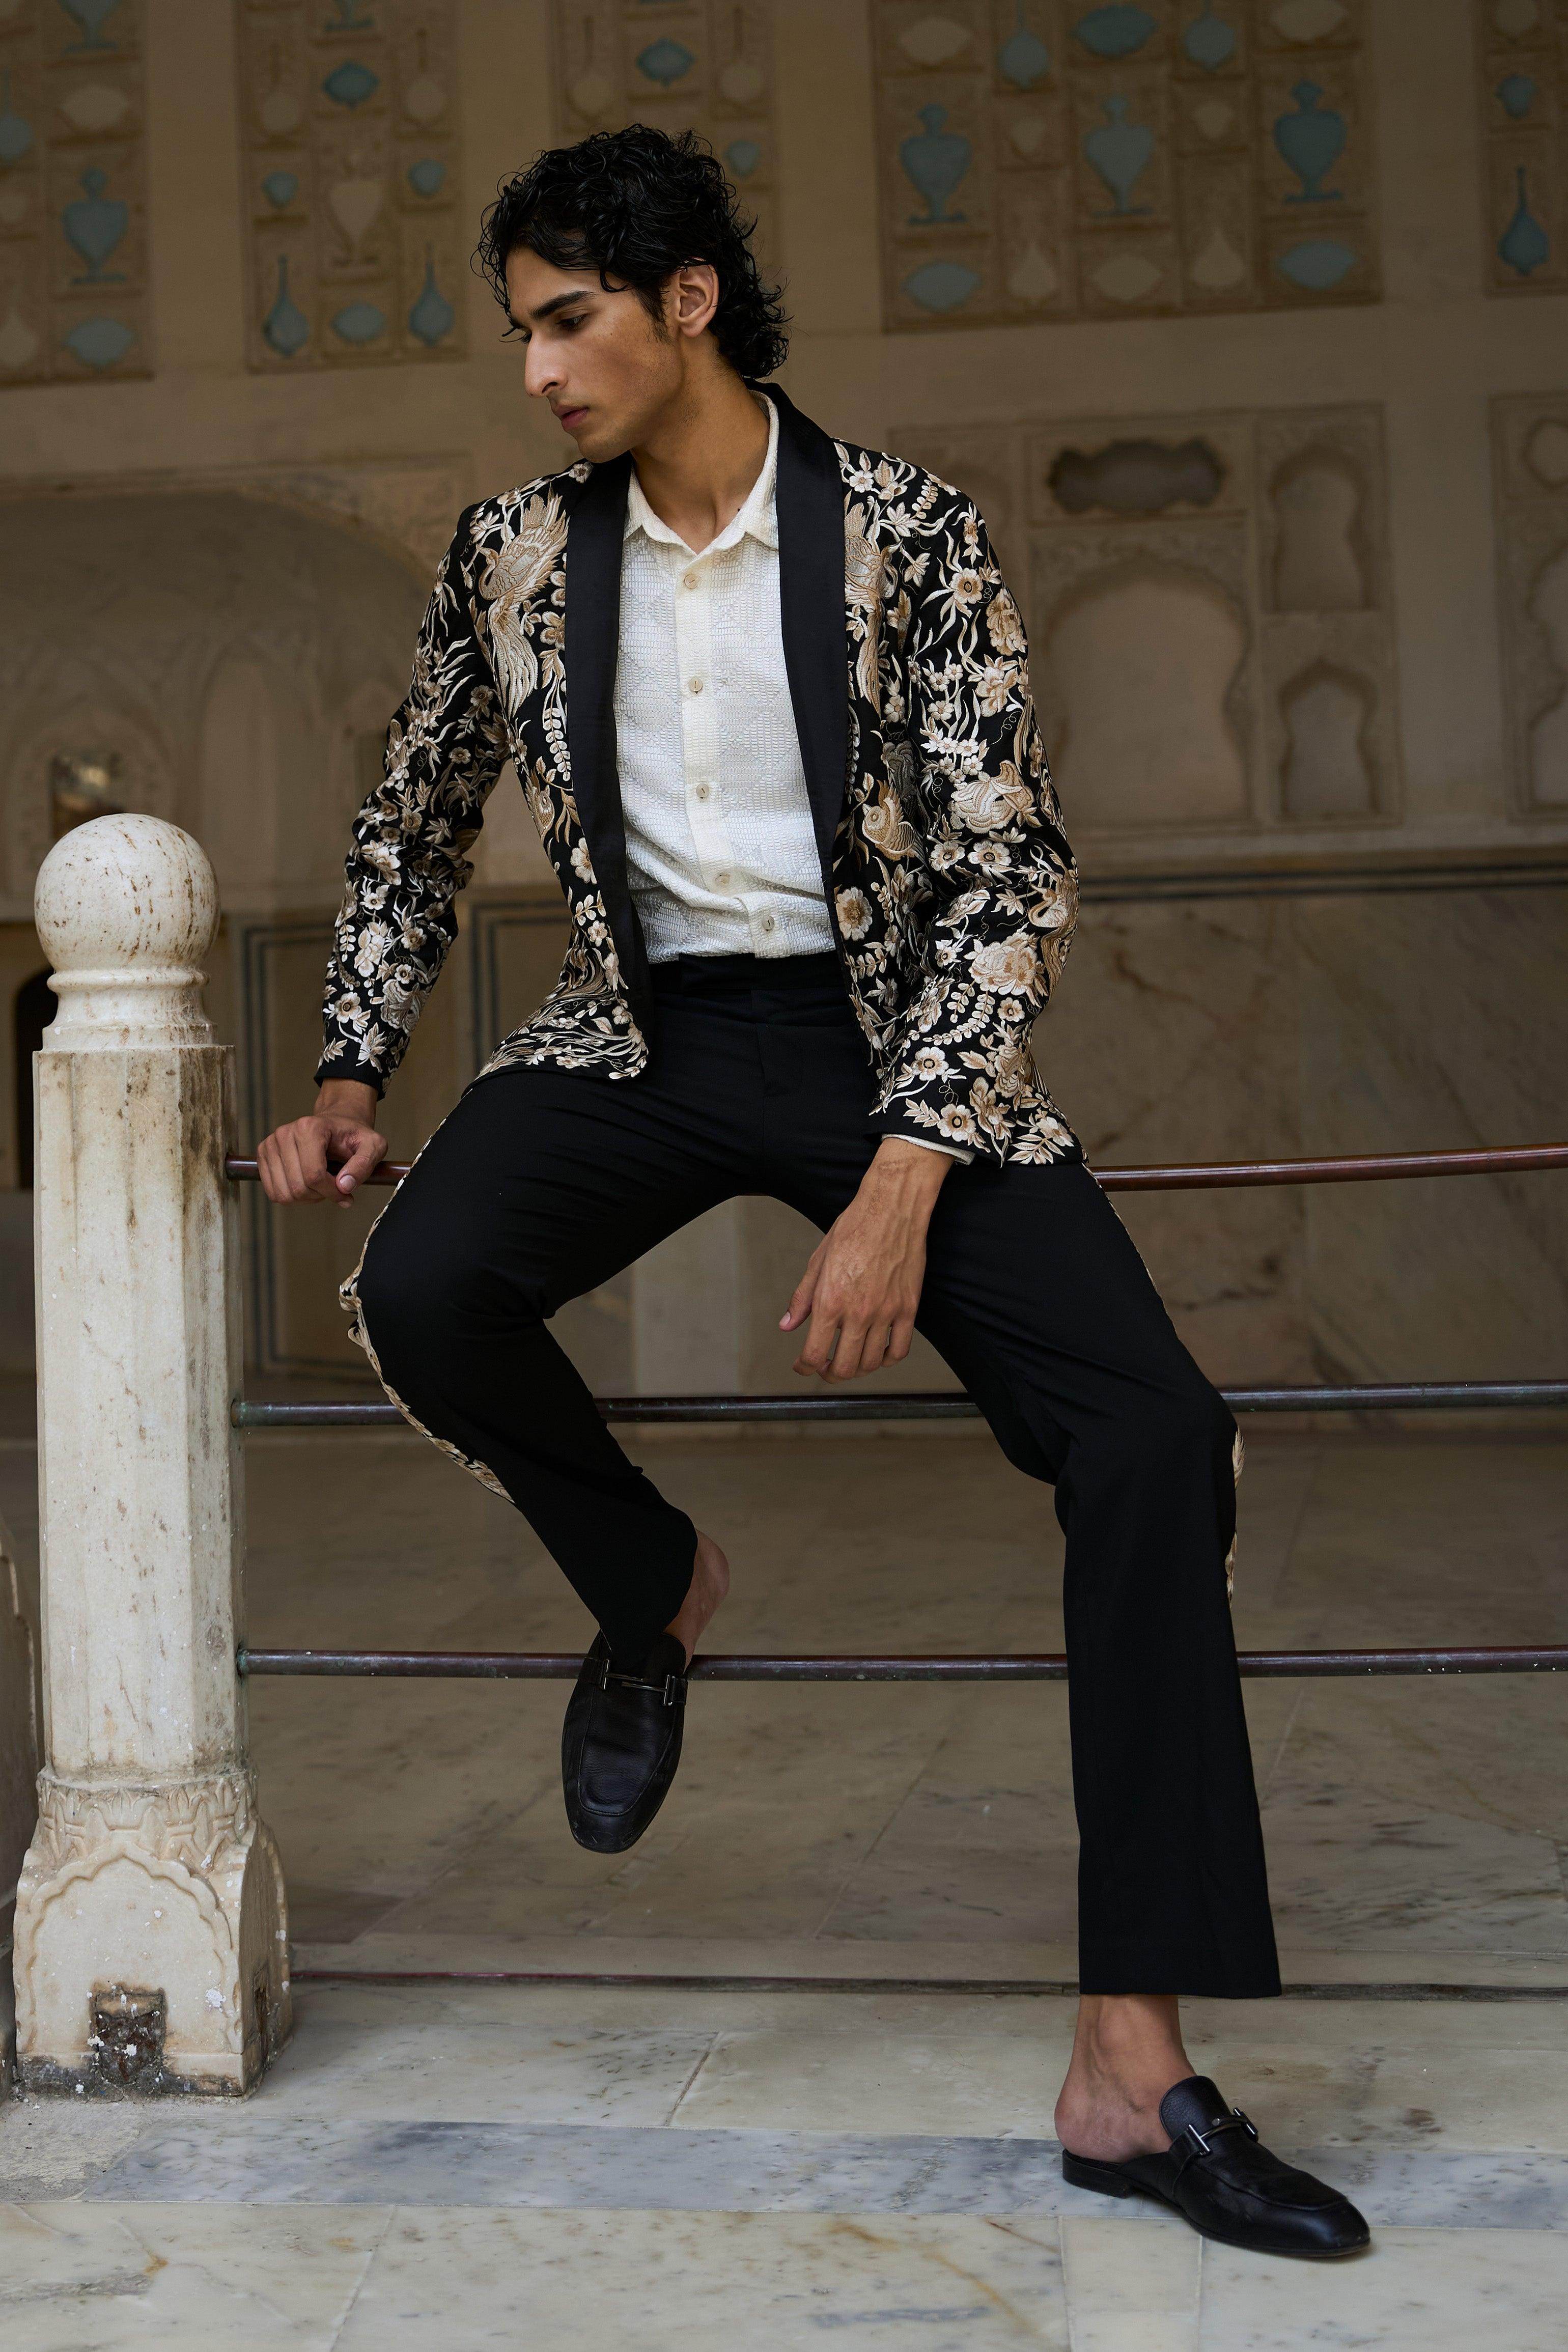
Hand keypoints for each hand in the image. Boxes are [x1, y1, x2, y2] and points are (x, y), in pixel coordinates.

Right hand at [256, 1080, 386, 1205]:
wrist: (336, 1124)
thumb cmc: (354, 1136)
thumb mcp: (373, 1146)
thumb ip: (364, 1165)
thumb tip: (344, 1186)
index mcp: (310, 1128)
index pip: (314, 1175)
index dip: (331, 1192)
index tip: (346, 1193)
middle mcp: (285, 1133)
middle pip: (298, 1187)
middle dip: (320, 1196)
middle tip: (334, 1188)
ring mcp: (271, 1143)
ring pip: (283, 1193)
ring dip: (306, 1198)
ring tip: (320, 1186)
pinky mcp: (263, 1154)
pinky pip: (273, 1192)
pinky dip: (291, 1196)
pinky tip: (306, 1185)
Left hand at [781, 1139, 951, 1380]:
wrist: (892, 1209)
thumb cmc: (855, 1227)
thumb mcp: (818, 1261)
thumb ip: (802, 1297)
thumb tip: (788, 1324)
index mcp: (830, 1301)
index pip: (814, 1354)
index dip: (804, 1368)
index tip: (802, 1366)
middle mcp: (858, 1312)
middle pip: (844, 1367)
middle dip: (829, 1374)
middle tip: (825, 1368)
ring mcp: (886, 1313)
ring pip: (872, 1363)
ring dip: (857, 1369)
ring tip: (850, 1361)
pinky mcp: (908, 1308)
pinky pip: (899, 1349)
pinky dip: (887, 1359)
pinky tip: (879, 1353)